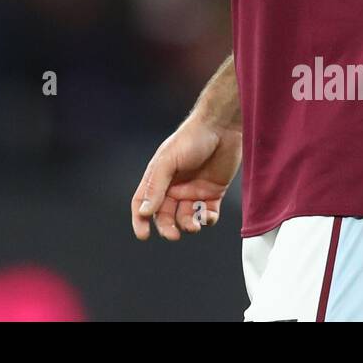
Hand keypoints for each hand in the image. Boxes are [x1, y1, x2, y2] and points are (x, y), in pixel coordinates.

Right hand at [131, 116, 241, 240]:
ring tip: (195, 224)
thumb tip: (144, 212)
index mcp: (159, 177)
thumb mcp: (168, 161)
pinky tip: (208, 215)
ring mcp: (194, 190)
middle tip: (173, 235)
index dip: (140, 219)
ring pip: (186, 218)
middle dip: (167, 227)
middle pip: (164, 215)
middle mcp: (174, 186)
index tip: (143, 235)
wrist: (223, 127)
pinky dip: (206, 220)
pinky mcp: (213, 192)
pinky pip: (207, 214)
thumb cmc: (191, 138)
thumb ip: (156, 186)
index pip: (143, 202)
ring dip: (188, 225)